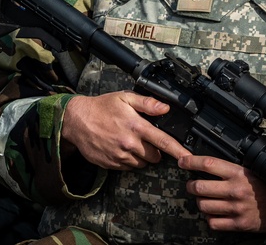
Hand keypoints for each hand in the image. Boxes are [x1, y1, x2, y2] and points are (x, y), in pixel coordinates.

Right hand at [61, 91, 187, 169]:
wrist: (76, 120)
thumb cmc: (101, 107)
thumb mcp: (124, 97)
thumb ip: (147, 103)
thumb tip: (165, 107)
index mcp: (136, 126)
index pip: (164, 142)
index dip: (179, 151)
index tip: (190, 159)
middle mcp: (130, 144)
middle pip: (155, 156)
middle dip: (155, 150)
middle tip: (144, 138)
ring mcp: (120, 156)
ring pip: (142, 163)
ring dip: (141, 155)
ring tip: (129, 141)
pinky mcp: (112, 164)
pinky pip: (128, 167)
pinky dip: (128, 160)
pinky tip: (119, 147)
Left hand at [180, 154, 265, 232]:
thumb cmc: (265, 186)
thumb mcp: (249, 170)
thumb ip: (228, 168)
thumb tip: (204, 164)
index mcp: (238, 173)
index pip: (208, 164)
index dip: (191, 162)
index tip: (182, 161)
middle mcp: (235, 190)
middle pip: (200, 187)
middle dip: (191, 186)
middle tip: (192, 185)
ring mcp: (236, 208)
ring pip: (203, 205)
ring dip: (200, 202)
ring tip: (204, 199)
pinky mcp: (239, 224)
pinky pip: (214, 223)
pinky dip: (210, 218)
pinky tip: (214, 213)